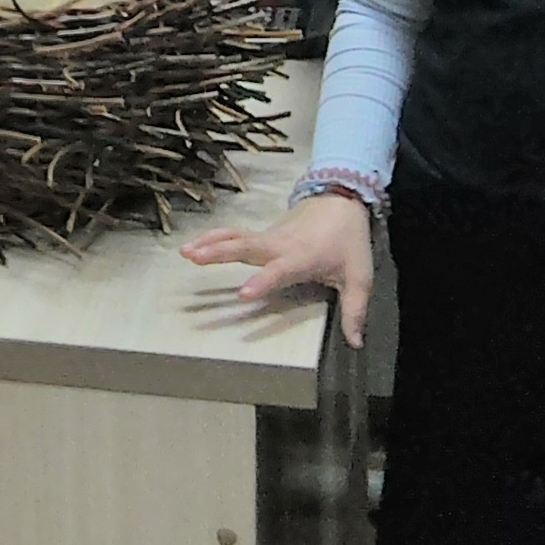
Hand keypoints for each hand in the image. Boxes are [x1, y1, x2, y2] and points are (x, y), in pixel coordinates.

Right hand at [179, 192, 375, 340]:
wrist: (340, 200)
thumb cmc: (349, 242)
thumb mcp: (359, 277)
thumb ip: (355, 310)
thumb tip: (354, 343)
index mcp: (302, 258)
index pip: (279, 271)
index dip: (262, 281)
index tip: (242, 294)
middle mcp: (280, 246)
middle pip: (246, 247)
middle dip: (220, 253)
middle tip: (195, 258)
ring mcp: (268, 237)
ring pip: (235, 238)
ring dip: (210, 243)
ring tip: (185, 252)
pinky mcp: (262, 234)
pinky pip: (235, 235)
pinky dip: (213, 238)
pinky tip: (193, 245)